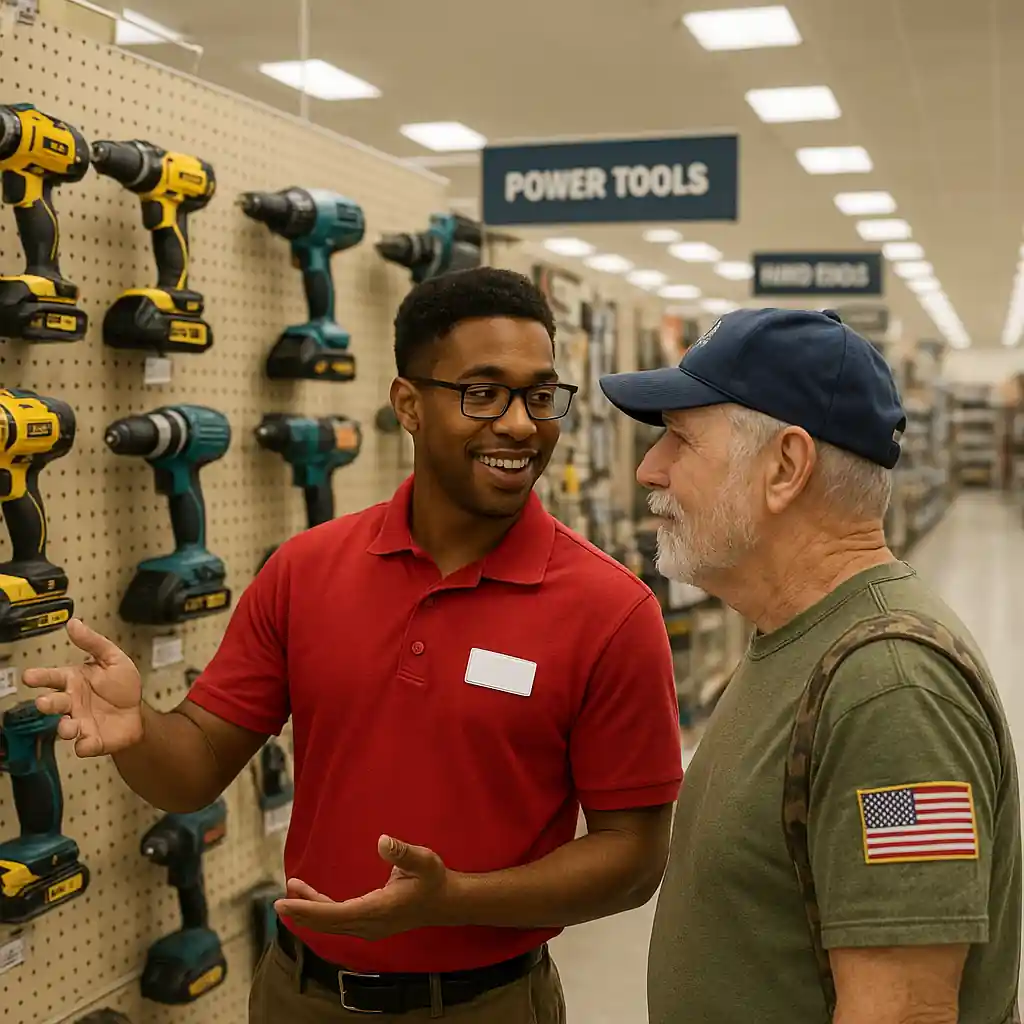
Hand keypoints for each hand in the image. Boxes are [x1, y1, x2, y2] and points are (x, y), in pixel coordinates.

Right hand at [21, 618, 143, 756]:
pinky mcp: (92, 740)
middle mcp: (73, 703)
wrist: (138, 713)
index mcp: (74, 681)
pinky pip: (84, 746)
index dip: (40, 677)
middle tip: (44, 702)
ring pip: (65, 727)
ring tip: (69, 725)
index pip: (53, 677)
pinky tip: (86, 743)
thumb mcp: (113, 658)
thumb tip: (74, 624)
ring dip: (65, 727)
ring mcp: (80, 722)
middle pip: (55, 703)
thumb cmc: (121, 686)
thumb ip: (93, 643)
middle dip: (48, 704)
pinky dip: (84, 746)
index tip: (29, 676)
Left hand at [275, 835, 455, 940]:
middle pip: (328, 924)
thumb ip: (403, 852)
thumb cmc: (433, 879)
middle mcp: (370, 924)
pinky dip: (321, 911)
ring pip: (331, 924)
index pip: (335, 914)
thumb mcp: (424, 860)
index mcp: (379, 909)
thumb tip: (382, 840)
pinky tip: (310, 899)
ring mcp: (369, 927)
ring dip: (310, 912)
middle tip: (278, 904)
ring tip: (290, 895)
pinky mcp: (369, 923)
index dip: (308, 909)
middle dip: (302, 914)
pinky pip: (339, 921)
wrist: (445, 902)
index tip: (285, 904)